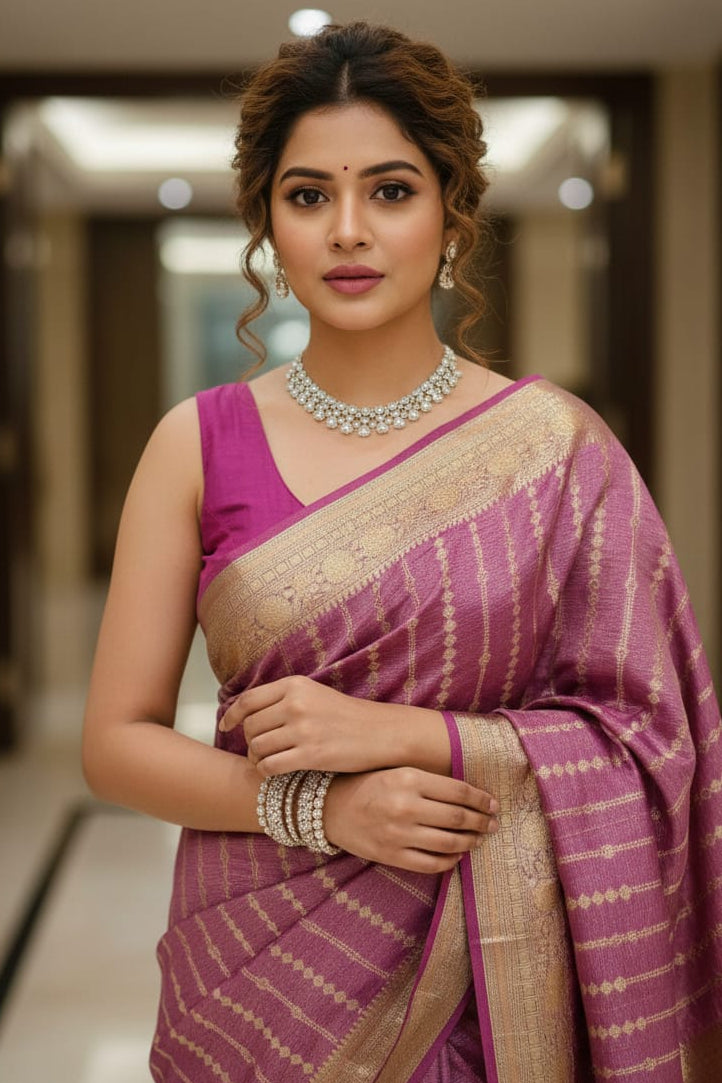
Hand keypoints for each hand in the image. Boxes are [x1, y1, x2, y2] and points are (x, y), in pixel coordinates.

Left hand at [221, 675, 397, 775]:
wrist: (381, 732)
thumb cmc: (347, 716)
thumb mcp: (314, 694)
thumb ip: (284, 699)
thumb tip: (248, 712)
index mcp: (295, 685)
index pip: (248, 700)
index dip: (232, 715)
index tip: (226, 725)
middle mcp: (296, 704)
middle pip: (250, 726)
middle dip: (249, 741)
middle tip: (257, 750)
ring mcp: (303, 730)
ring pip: (257, 748)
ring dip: (257, 758)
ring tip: (267, 761)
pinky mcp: (310, 755)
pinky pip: (270, 766)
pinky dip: (266, 772)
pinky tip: (275, 772)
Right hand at [323, 766, 498, 873]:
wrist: (331, 808)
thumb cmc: (368, 784)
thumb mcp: (397, 771)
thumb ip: (429, 780)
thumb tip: (470, 793)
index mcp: (408, 779)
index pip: (458, 791)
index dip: (481, 799)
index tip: (492, 803)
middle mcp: (405, 806)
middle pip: (458, 817)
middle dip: (481, 821)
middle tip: (493, 823)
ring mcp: (398, 834)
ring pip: (449, 843)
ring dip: (470, 841)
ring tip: (479, 838)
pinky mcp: (392, 856)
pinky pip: (431, 864)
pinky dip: (450, 861)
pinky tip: (458, 854)